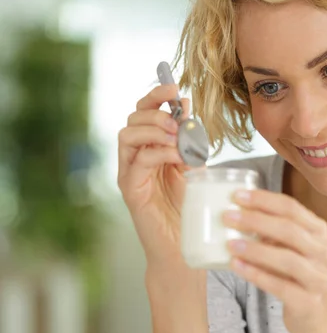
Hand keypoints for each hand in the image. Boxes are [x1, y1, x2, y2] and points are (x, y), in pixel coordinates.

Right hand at [117, 84, 196, 268]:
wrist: (182, 246)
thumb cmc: (187, 206)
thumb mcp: (192, 164)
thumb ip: (189, 138)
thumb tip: (187, 104)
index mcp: (149, 147)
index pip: (144, 111)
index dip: (156, 95)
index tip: (174, 86)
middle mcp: (134, 157)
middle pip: (132, 118)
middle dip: (156, 111)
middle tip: (179, 120)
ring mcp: (130, 173)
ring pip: (127, 135)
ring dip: (155, 130)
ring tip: (178, 137)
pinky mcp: (130, 190)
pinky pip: (138, 162)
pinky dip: (159, 152)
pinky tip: (178, 156)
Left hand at [222, 189, 326, 332]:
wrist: (326, 316)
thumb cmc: (303, 275)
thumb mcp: (296, 248)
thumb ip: (274, 233)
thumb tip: (238, 215)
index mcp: (317, 231)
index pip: (291, 208)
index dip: (264, 200)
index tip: (238, 195)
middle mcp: (321, 251)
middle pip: (289, 230)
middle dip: (256, 220)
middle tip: (229, 216)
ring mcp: (318, 277)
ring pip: (287, 258)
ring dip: (255, 249)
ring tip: (230, 244)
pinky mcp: (308, 302)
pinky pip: (281, 286)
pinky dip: (257, 275)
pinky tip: (237, 267)